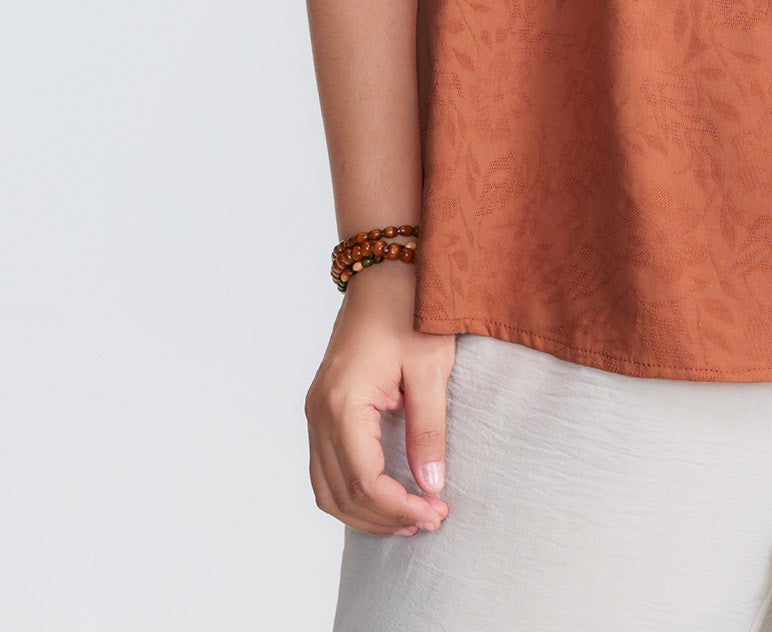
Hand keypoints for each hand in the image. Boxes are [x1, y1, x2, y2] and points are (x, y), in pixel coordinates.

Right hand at [304, 260, 455, 535]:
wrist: (386, 271)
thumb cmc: (411, 310)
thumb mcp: (430, 368)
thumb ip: (429, 429)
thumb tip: (432, 486)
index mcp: (343, 402)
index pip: (364, 480)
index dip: (399, 507)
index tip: (436, 512)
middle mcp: (319, 412)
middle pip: (341, 493)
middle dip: (384, 517)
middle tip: (430, 520)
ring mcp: (315, 411)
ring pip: (327, 488)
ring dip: (365, 512)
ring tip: (410, 518)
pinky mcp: (322, 409)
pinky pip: (325, 469)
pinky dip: (351, 492)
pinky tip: (386, 496)